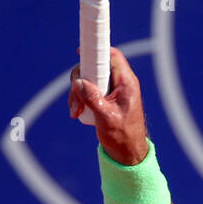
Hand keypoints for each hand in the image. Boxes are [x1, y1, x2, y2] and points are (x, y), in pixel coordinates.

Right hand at [68, 46, 149, 165]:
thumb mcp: (106, 117)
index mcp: (126, 83)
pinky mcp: (105, 98)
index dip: (97, 50)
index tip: (81, 52)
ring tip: (75, 110)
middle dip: (80, 80)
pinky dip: (80, 98)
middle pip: (95, 66)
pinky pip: (89, 90)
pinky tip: (77, 112)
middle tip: (76, 99)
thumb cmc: (123, 136)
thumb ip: (92, 98)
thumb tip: (78, 82)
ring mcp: (112, 90)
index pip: (113, 56)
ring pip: (89, 79)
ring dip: (78, 92)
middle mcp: (120, 83)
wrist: (127, 153)